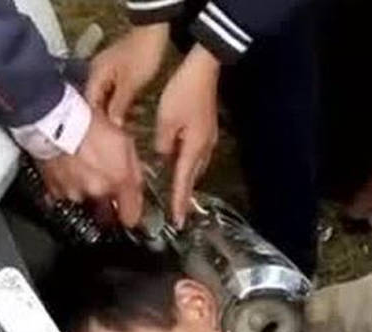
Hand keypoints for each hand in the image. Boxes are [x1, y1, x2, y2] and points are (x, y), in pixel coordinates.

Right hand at [38, 109, 143, 226]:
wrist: (55, 120)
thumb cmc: (89, 125)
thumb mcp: (125, 141)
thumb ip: (135, 170)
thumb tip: (136, 185)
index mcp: (118, 181)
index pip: (131, 217)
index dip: (132, 214)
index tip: (131, 211)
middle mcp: (96, 192)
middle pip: (106, 209)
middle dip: (107, 198)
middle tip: (103, 176)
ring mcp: (73, 193)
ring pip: (85, 199)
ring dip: (86, 188)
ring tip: (84, 166)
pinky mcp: (54, 190)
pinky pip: (65, 193)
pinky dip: (69, 184)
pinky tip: (70, 167)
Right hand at [86, 24, 168, 126]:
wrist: (154, 31)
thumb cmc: (141, 54)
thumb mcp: (130, 84)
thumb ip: (119, 105)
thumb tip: (112, 124)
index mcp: (96, 76)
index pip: (89, 104)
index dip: (96, 121)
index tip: (104, 136)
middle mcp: (98, 74)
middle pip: (97, 102)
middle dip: (107, 118)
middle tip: (116, 135)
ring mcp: (108, 72)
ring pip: (108, 98)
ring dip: (117, 111)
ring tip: (127, 126)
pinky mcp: (120, 72)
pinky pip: (117, 91)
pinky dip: (123, 102)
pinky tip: (134, 112)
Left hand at [155, 44, 220, 227]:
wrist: (203, 69)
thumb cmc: (183, 93)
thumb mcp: (166, 120)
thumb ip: (163, 143)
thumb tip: (163, 154)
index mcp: (194, 147)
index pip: (183, 180)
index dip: (179, 201)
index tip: (177, 221)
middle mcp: (205, 147)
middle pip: (193, 176)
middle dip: (185, 194)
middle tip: (178, 213)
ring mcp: (208, 137)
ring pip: (196, 166)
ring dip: (187, 180)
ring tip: (179, 196)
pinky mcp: (207, 129)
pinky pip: (196, 154)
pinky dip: (188, 165)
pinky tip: (180, 166)